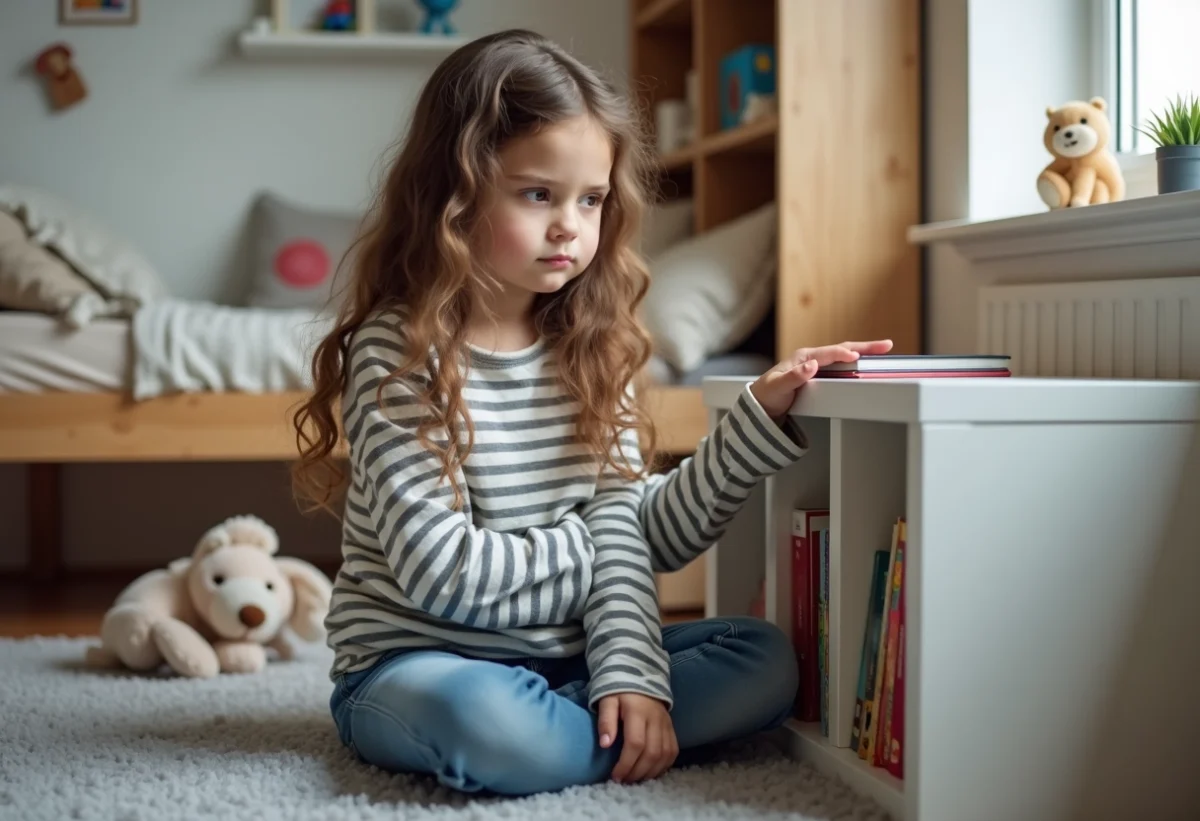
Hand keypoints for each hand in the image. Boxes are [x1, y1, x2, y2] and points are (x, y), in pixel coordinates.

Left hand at [598, 692, 677, 783]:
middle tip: (624, 781)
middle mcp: (656, 719)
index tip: (615, 776)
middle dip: (637, 772)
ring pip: (664, 755)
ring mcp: (667, 724)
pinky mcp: (672, 728)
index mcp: (638, 712)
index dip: (626, 764)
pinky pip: (672, 752)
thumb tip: (605, 745)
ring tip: (635, 779)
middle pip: (652, 753)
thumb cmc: (620, 691)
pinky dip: (663, 766)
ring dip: (650, 772)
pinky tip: (650, 773)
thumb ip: (605, 721)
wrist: (640, 676)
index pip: (636, 743)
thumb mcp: (607, 700)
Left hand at [751, 340, 893, 420]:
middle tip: (886, 345)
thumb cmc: (767, 395)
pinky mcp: (821, 376)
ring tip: (883, 351)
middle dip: (865, 347)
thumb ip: (794, 377)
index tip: (857, 357)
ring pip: (845, 356)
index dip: (844, 354)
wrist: (761, 406)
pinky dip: (857, 364)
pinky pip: (842, 367)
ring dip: (864, 353)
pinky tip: (868, 365)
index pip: (828, 353)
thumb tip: (812, 365)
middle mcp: (812, 358)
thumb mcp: (778, 387)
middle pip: (842, 349)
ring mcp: (818, 366)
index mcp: (803, 357)